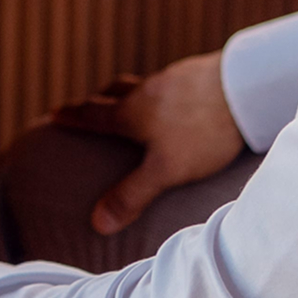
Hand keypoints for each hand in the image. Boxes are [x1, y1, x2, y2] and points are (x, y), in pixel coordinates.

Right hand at [49, 51, 244, 235]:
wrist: (244, 87)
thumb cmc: (203, 131)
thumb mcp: (166, 170)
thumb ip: (133, 195)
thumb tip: (98, 223)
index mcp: (132, 113)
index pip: (93, 115)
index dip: (73, 117)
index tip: (54, 113)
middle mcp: (147, 91)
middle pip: (114, 93)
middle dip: (96, 100)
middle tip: (85, 105)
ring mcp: (173, 79)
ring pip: (142, 85)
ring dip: (128, 92)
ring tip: (128, 101)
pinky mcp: (198, 74)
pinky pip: (170, 82)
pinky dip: (162, 91)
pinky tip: (176, 99)